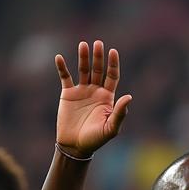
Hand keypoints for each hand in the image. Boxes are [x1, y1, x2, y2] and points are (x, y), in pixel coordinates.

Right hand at [54, 41, 132, 157]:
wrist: (75, 146)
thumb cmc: (95, 139)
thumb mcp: (110, 128)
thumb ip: (119, 113)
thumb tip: (129, 97)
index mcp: (107, 98)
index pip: (112, 76)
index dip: (113, 64)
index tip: (113, 51)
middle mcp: (95, 91)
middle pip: (98, 70)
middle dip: (98, 57)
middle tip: (98, 43)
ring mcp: (81, 91)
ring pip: (83, 70)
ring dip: (83, 57)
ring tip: (83, 45)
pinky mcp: (68, 94)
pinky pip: (65, 77)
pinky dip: (62, 67)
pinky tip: (59, 57)